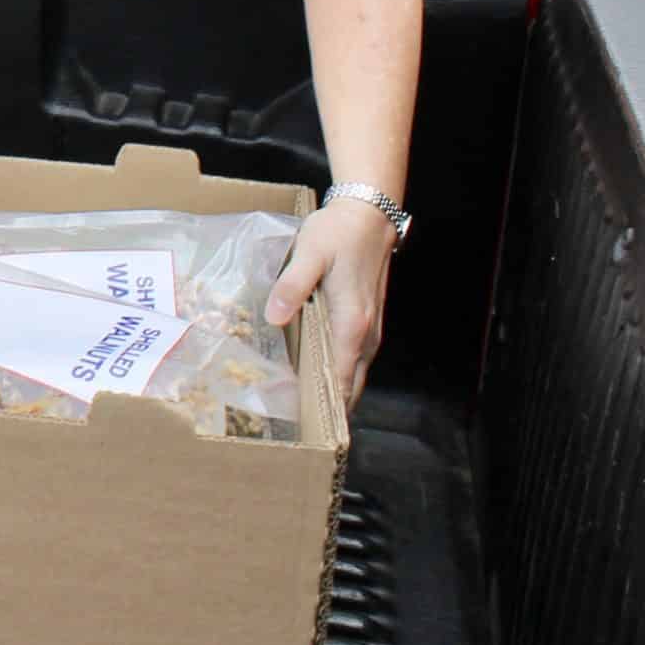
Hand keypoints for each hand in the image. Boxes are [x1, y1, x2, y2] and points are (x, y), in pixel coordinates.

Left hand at [266, 197, 393, 411]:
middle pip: (350, 385)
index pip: (341, 381)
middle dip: (328, 409)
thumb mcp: (309, 254)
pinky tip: (312, 373)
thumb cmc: (338, 234)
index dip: (325, 407)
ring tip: (300, 406)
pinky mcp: (366, 321)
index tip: (306, 427)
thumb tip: (275, 319)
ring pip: (353, 373)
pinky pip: (353, 358)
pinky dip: (338, 373)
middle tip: (295, 424)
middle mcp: (366, 335)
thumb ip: (292, 287)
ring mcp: (369, 329)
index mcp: (352, 325)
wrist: (369, 216)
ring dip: (333, 392)